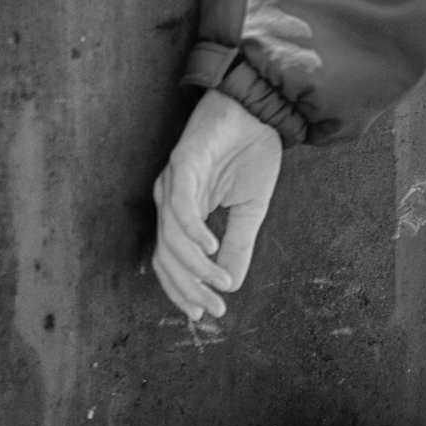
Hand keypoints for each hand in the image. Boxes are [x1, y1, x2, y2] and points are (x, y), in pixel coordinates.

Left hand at [149, 90, 283, 321]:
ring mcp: (173, 182)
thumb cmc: (250, 155)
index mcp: (181, 213)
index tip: (204, 313)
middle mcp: (170, 201)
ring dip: (195, 266)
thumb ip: (237, 247)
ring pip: (171, 237)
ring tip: (219, 283)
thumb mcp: (250, 211)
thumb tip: (231, 285)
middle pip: (166, 256)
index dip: (183, 290)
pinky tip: (211, 248)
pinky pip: (180, 206)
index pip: (170, 262)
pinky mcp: (182, 163)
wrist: (259, 111)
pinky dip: (193, 231)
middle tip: (213, 309)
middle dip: (188, 288)